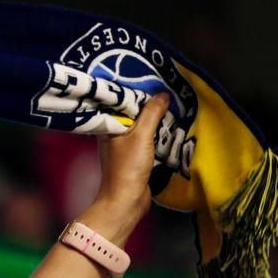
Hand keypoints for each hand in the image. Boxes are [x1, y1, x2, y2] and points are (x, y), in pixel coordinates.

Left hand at [84, 91, 171, 245]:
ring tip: (170, 101)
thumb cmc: (128, 167)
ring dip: (153, 117)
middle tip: (165, 87)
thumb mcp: (141, 135)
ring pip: (139, 125)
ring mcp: (122, 146)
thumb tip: (162, 94)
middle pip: (131, 112)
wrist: (126, 200)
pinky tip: (168, 124)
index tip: (150, 77)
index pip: (119, 101)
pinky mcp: (133, 156)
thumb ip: (151, 113)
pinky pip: (145, 138)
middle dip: (147, 102)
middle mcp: (112, 134)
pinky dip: (155, 131)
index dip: (134, 89)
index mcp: (107, 126)